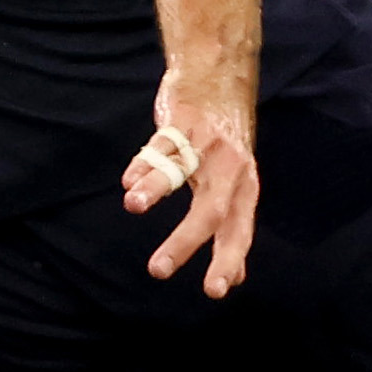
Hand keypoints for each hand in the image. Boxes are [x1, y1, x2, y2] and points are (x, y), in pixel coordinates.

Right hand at [123, 68, 261, 295]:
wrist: (218, 80)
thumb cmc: (224, 147)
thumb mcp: (237, 188)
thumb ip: (233, 232)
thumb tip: (235, 279)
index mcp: (243, 190)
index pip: (238, 231)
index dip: (228, 260)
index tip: (215, 291)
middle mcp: (230, 169)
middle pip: (210, 210)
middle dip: (185, 242)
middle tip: (158, 271)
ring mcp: (207, 144)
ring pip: (181, 170)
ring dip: (156, 188)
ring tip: (133, 206)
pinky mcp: (184, 121)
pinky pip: (162, 144)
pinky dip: (144, 162)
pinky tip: (129, 180)